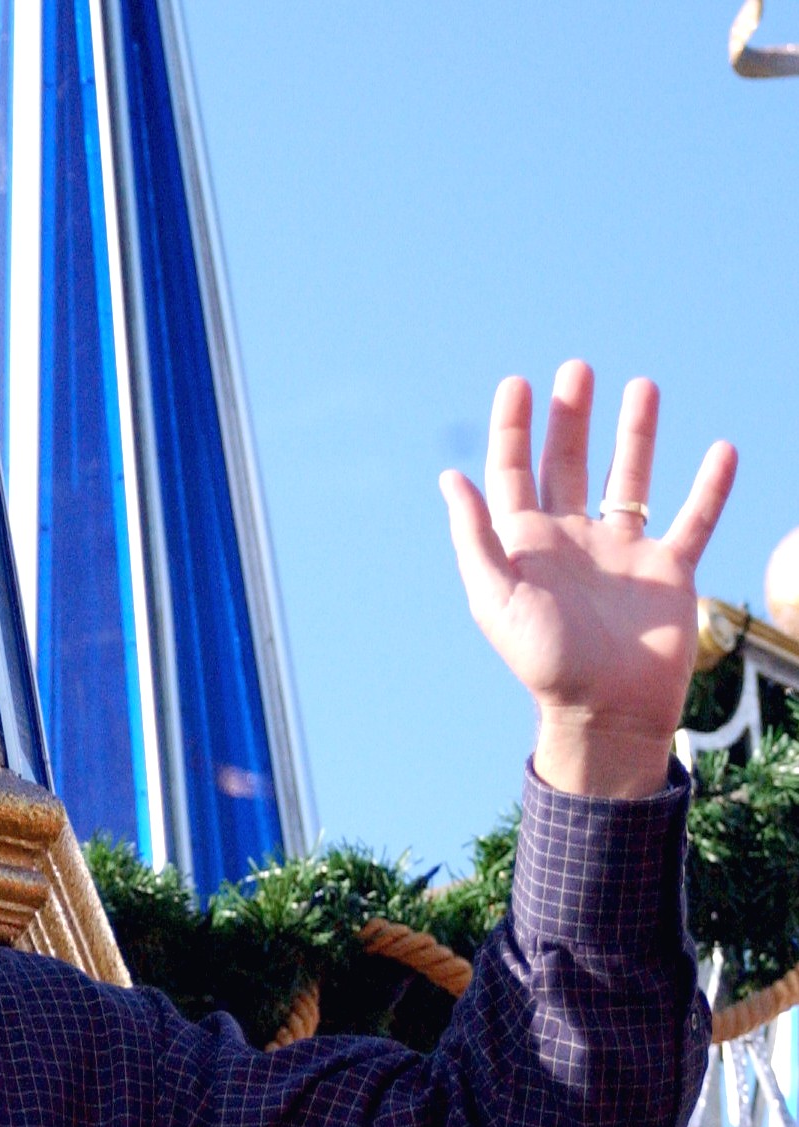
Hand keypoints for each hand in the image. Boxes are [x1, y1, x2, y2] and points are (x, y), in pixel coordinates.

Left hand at [440, 361, 736, 797]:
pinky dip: (710, 486)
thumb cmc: (544, 661)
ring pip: (629, 479)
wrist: (606, 711)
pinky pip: (694, 518)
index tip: (518, 382)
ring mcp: (623, 553)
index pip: (513, 473)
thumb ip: (477, 538)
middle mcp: (572, 541)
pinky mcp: (669, 570)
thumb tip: (451, 480)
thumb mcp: (496, 598)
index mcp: (525, 546)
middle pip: (568, 465)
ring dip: (635, 434)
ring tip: (641, 385)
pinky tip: (721, 448)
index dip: (513, 429)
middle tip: (577, 368)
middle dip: (570, 418)